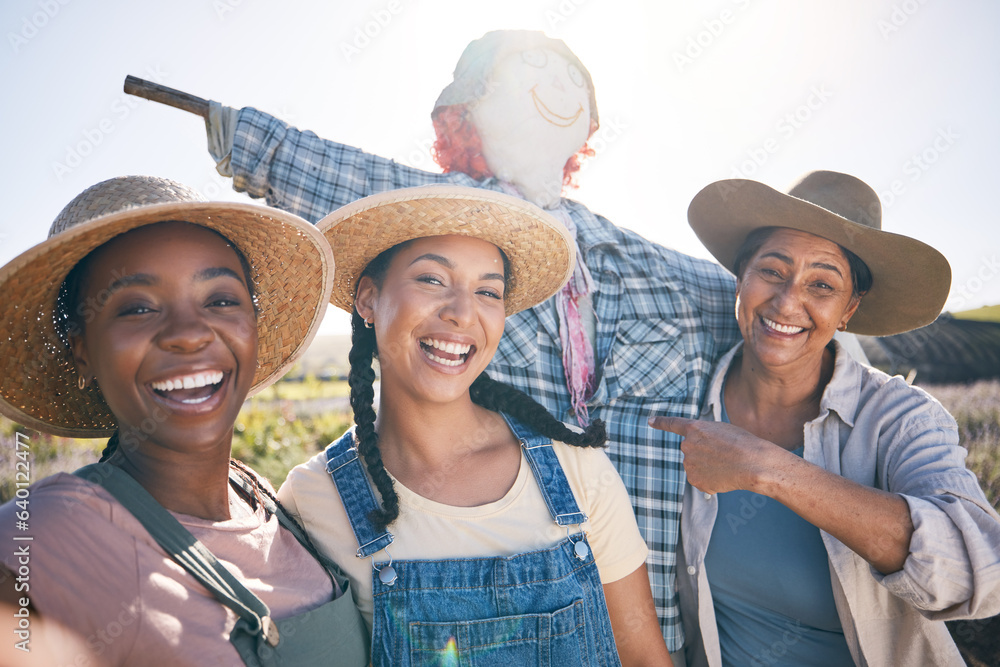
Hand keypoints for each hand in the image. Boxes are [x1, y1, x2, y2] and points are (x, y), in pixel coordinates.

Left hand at [648, 416, 780, 494]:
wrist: (752, 464)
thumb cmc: (743, 444)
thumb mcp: (722, 430)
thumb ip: (705, 435)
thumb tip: (700, 449)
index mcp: (694, 429)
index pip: (673, 424)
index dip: (660, 422)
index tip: (650, 421)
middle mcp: (687, 445)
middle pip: (691, 450)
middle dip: (703, 453)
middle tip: (723, 454)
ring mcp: (689, 464)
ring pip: (695, 465)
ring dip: (707, 466)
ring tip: (726, 465)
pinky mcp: (694, 480)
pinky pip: (700, 479)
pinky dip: (710, 480)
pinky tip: (724, 476)